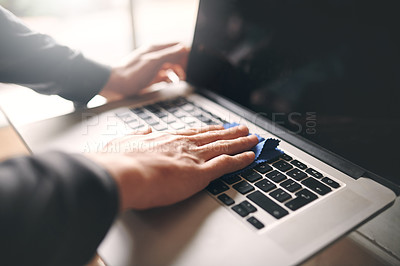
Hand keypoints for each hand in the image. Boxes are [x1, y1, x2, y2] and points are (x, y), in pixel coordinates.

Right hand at [87, 125, 257, 210]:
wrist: (122, 174)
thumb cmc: (118, 161)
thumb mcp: (124, 141)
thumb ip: (137, 135)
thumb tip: (144, 130)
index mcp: (166, 137)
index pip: (193, 132)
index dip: (208, 130)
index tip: (217, 127)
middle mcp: (183, 144)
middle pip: (213, 136)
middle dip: (230, 132)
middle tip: (243, 128)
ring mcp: (193, 157)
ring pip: (223, 147)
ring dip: (240, 142)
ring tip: (252, 138)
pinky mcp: (199, 174)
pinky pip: (225, 165)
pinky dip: (240, 160)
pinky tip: (250, 156)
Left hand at [99, 43, 187, 100]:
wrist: (117, 85)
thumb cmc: (132, 73)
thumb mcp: (154, 62)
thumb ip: (170, 54)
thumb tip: (184, 48)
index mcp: (156, 48)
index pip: (177, 45)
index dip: (186, 53)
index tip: (191, 63)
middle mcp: (156, 56)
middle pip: (176, 56)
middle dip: (183, 64)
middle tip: (188, 73)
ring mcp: (153, 66)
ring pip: (171, 67)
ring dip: (178, 72)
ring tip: (183, 79)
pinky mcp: (151, 76)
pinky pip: (165, 76)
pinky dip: (171, 79)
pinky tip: (172, 83)